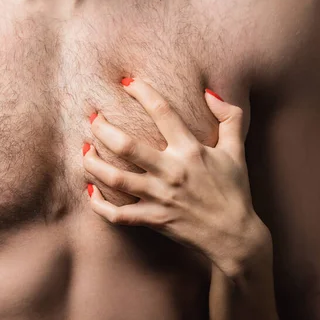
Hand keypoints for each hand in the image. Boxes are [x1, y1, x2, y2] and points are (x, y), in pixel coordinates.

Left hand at [83, 78, 270, 276]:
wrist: (235, 236)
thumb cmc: (234, 190)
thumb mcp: (235, 151)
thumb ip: (230, 118)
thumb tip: (210, 92)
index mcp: (190, 150)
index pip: (162, 113)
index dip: (143, 92)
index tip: (126, 82)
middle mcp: (171, 171)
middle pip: (127, 146)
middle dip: (103, 129)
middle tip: (92, 117)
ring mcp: (160, 197)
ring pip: (116, 179)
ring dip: (93, 163)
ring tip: (84, 150)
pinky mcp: (153, 219)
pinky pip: (118, 214)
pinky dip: (99, 204)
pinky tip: (90, 190)